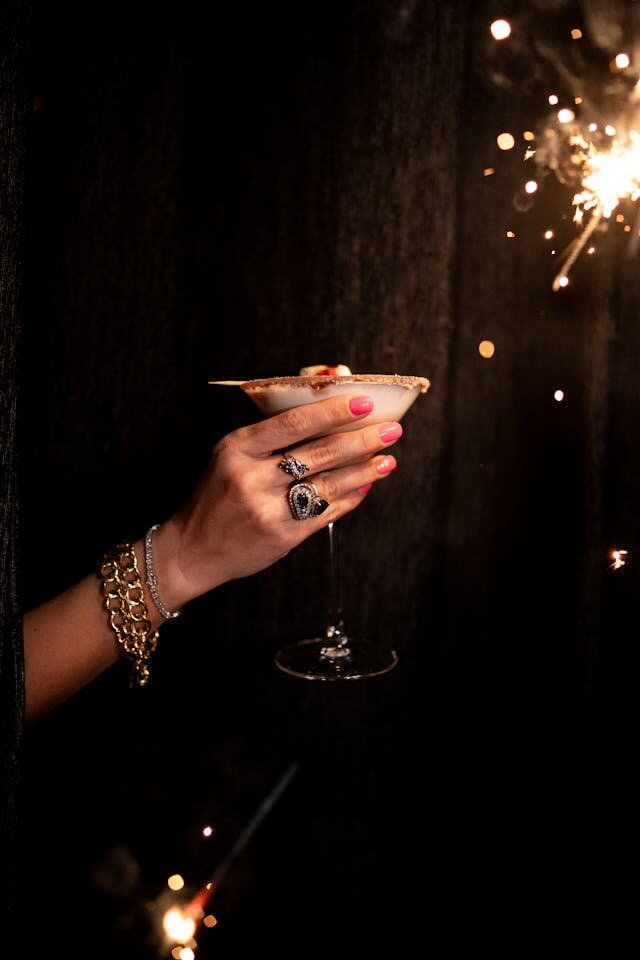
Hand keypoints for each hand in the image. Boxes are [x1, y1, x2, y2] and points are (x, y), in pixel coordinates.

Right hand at [153, 394, 402, 607]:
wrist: (192, 549)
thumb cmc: (217, 497)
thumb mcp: (230, 457)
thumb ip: (271, 438)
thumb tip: (328, 418)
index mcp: (237, 448)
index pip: (292, 423)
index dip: (331, 412)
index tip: (364, 403)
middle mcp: (250, 477)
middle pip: (318, 453)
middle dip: (361, 440)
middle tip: (391, 431)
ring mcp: (266, 509)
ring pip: (327, 484)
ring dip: (364, 471)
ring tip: (387, 460)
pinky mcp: (281, 536)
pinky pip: (325, 512)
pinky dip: (349, 498)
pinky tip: (365, 486)